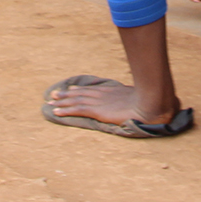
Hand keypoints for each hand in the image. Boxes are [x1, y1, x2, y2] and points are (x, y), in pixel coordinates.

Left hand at [44, 75, 179, 127]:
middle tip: (52, 95)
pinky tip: (56, 112)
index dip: (79, 90)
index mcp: (113, 92)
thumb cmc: (150, 100)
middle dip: (65, 95)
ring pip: (75, 101)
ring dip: (61, 102)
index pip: (92, 90)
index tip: (69, 89)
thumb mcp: (142, 97)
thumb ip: (139, 98)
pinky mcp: (98, 110)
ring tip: (50, 103)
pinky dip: (65, 110)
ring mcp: (100, 102)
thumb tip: (150, 99)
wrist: (150, 103)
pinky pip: (78, 110)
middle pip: (80, 94)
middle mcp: (103, 95)